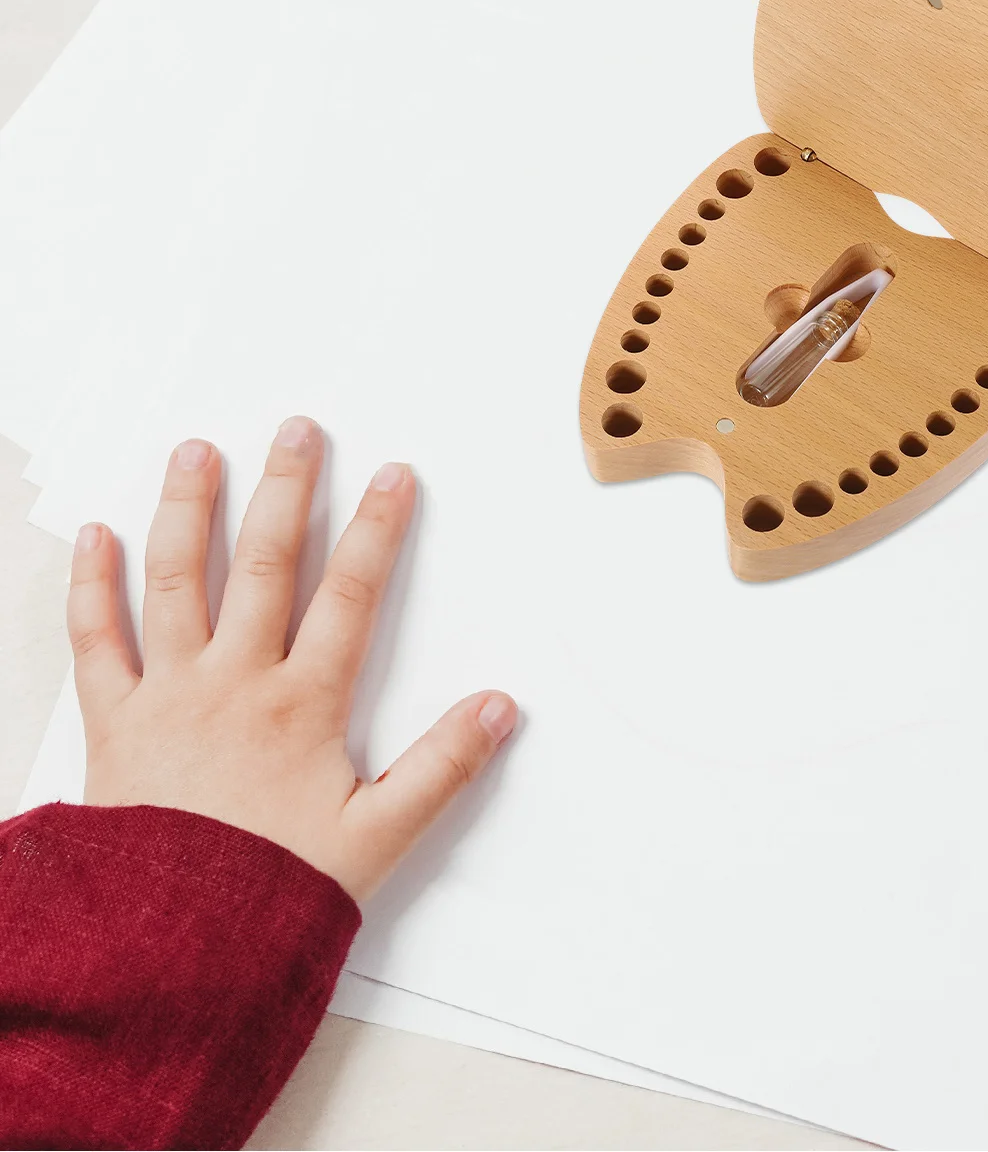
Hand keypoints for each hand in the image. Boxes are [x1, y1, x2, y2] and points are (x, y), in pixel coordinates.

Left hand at [66, 417, 516, 901]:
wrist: (164, 951)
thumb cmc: (271, 893)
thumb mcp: (377, 837)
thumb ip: (442, 768)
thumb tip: (501, 707)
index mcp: (302, 705)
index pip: (352, 596)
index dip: (378, 530)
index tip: (393, 475)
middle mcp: (235, 683)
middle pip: (266, 566)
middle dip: (287, 491)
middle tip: (296, 429)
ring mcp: (168, 695)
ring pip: (178, 583)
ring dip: (189, 511)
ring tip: (198, 452)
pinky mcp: (113, 723)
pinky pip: (96, 642)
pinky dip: (93, 585)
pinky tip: (97, 536)